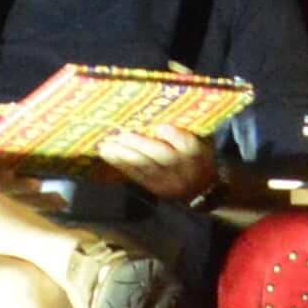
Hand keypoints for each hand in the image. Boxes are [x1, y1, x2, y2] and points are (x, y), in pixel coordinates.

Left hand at [92, 121, 218, 205]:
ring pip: (145, 167)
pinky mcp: (155, 188)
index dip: (172, 135)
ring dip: (124, 156)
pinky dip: (121, 165)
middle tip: (120, 135)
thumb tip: (159, 117)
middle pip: (162, 156)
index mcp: (197, 153)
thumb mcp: (201, 142)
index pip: (187, 144)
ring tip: (106, 146)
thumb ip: (183, 131)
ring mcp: (168, 181)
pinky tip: (108, 155)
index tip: (159, 126)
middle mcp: (183, 168)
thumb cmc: (197, 157)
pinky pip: (137, 176)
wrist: (201, 189)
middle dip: (140, 145)